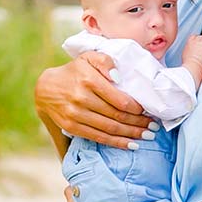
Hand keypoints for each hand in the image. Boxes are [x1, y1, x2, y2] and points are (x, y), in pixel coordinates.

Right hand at [35, 53, 153, 146]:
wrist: (47, 89)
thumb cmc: (74, 72)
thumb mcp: (88, 57)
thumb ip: (104, 61)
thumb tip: (118, 76)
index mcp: (89, 80)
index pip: (120, 99)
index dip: (137, 109)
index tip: (149, 111)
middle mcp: (81, 98)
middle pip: (117, 116)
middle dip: (139, 123)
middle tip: (154, 127)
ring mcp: (76, 114)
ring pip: (110, 128)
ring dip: (131, 134)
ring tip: (147, 137)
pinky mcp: (72, 127)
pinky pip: (98, 137)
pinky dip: (117, 143)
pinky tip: (131, 144)